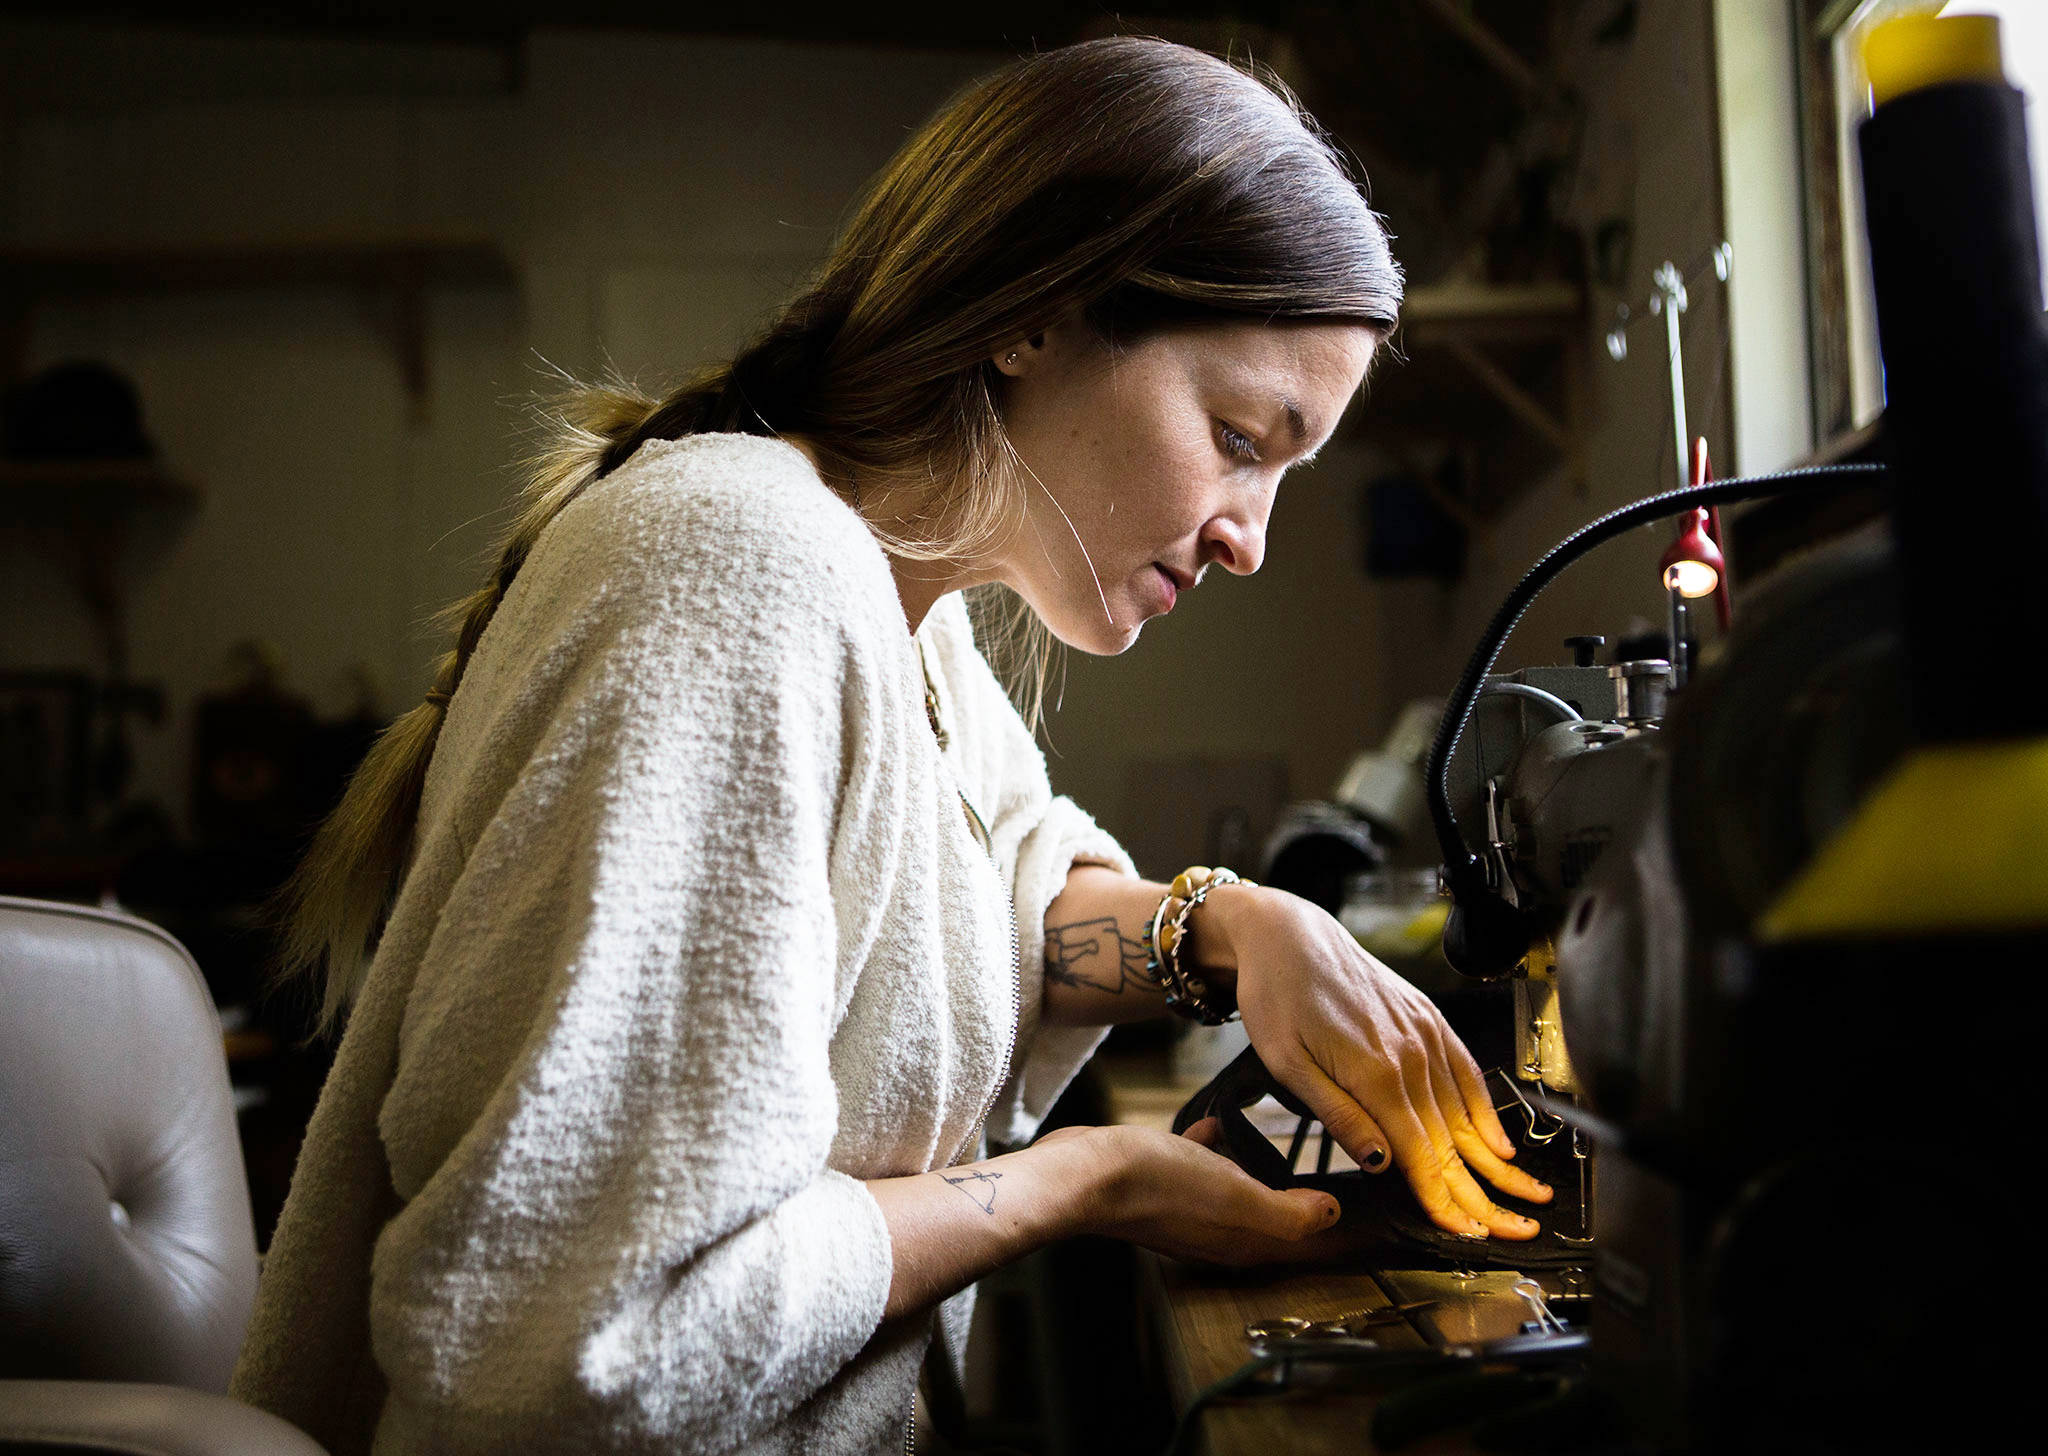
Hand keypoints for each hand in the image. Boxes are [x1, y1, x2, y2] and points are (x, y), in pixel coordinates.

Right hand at [1050, 1122, 1362, 1265]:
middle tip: (1320, 1169)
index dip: (1323, 1224)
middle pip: (1268, 1218)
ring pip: (1234, 1192)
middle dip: (1293, 1198)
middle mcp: (1216, 1234)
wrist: (1089, 1173)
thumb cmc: (1162, 1184)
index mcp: (1241, 1243)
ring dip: (1251, 1170)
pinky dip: (1212, 1148)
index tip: (1350, 1201)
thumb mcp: (1238, 1196)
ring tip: (1269, 1141)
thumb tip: (1331, 1214)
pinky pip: (1199, 1167)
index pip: (1296, 1241)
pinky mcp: (1160, 1184)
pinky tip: (1214, 1123)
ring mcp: (1186, 1210)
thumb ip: (1287, 1212)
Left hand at [1217, 887, 1553, 1239]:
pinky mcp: (1428, 1018)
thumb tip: (1382, 1162)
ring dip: (1496, 1159)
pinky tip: (1500, 1140)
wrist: (1288, 936)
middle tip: (1516, 1231)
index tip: (1466, 1233)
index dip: (1444, 1199)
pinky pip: (1465, 1071)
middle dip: (1483, 1192)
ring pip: (1465, 1111)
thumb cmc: (1276, 998)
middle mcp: (1409, 1053)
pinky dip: (1486, 1109)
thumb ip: (1339, 1115)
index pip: (1419, 1153)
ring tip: (1525, 1195)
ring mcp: (1424, 1033)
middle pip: (1450, 1140)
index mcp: (1374, 1072)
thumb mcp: (1287, 1064)